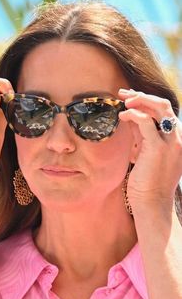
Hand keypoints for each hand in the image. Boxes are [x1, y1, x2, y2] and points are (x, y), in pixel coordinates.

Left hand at [118, 88, 181, 206]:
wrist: (152, 204)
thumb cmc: (147, 183)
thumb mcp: (146, 155)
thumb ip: (142, 137)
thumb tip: (130, 120)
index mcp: (175, 139)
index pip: (164, 112)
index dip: (146, 101)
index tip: (130, 99)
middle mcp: (177, 138)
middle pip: (164, 105)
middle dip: (143, 95)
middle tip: (124, 94)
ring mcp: (170, 142)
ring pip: (159, 107)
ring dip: (139, 100)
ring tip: (122, 102)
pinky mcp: (158, 148)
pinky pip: (145, 121)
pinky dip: (133, 114)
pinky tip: (122, 116)